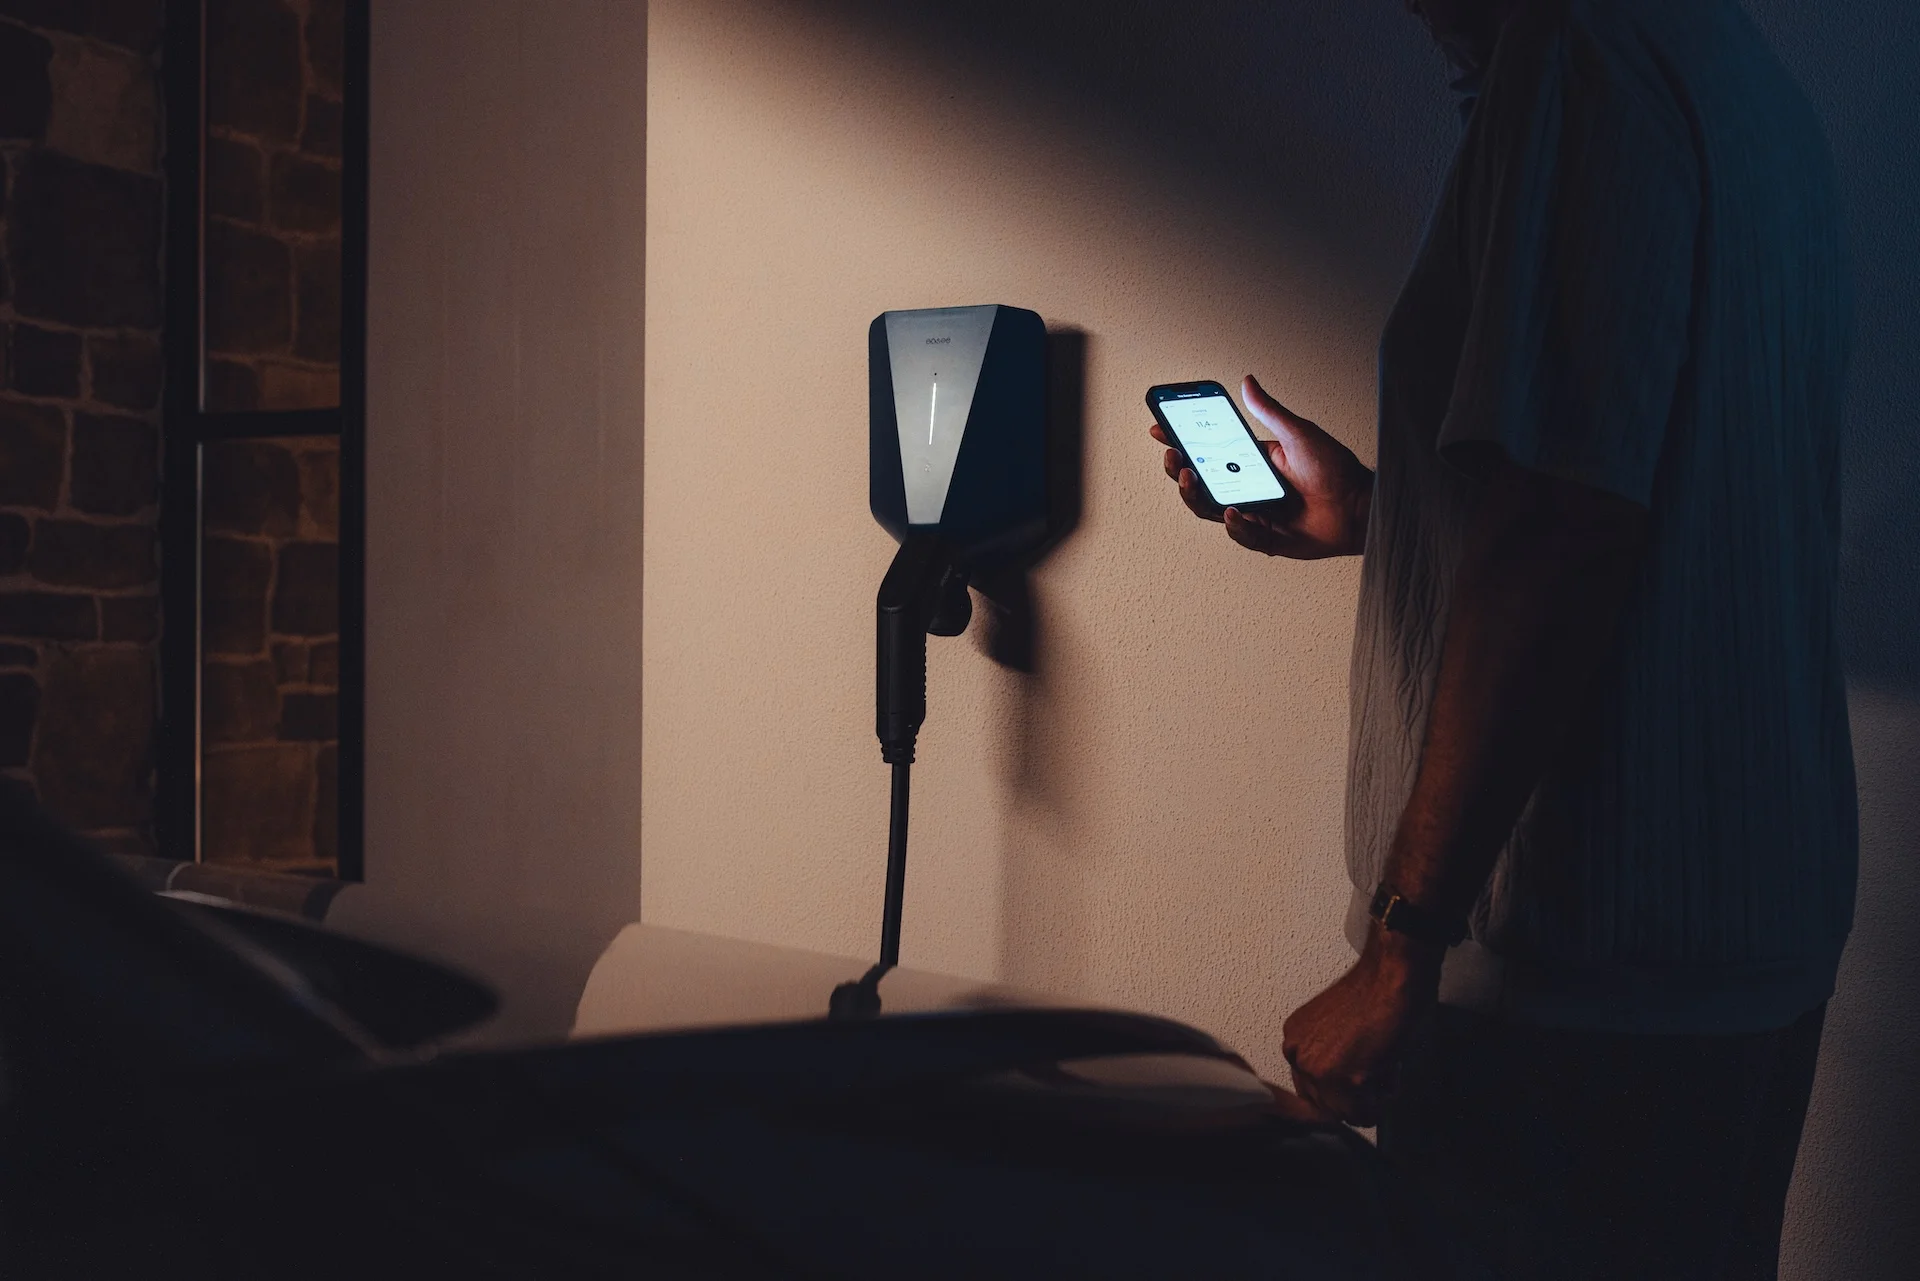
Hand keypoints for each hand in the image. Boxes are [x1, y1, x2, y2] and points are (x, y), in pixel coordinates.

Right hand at [1149, 375, 1373, 558]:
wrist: (1361, 505)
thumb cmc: (1336, 469)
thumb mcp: (1297, 433)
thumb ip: (1269, 411)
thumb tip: (1248, 382)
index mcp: (1251, 464)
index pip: (1208, 453)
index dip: (1182, 443)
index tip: (1160, 430)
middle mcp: (1248, 490)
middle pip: (1202, 484)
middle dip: (1181, 470)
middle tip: (1174, 457)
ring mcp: (1256, 515)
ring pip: (1213, 510)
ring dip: (1197, 496)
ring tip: (1192, 479)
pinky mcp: (1269, 539)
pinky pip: (1243, 535)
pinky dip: (1235, 525)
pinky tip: (1232, 511)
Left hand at [1280, 927, 1441, 1125]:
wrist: (1392, 977)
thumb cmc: (1375, 993)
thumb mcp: (1333, 1029)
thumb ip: (1327, 1057)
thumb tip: (1339, 1093)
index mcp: (1294, 1041)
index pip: (1310, 1089)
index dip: (1341, 1090)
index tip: (1359, 1080)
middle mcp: (1298, 1055)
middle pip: (1324, 1105)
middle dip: (1355, 1098)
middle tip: (1378, 1071)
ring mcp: (1318, 1070)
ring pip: (1345, 1113)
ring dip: (1371, 1100)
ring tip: (1383, 1066)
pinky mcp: (1344, 1081)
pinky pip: (1365, 1114)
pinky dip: (1384, 1100)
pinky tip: (1389, 1067)